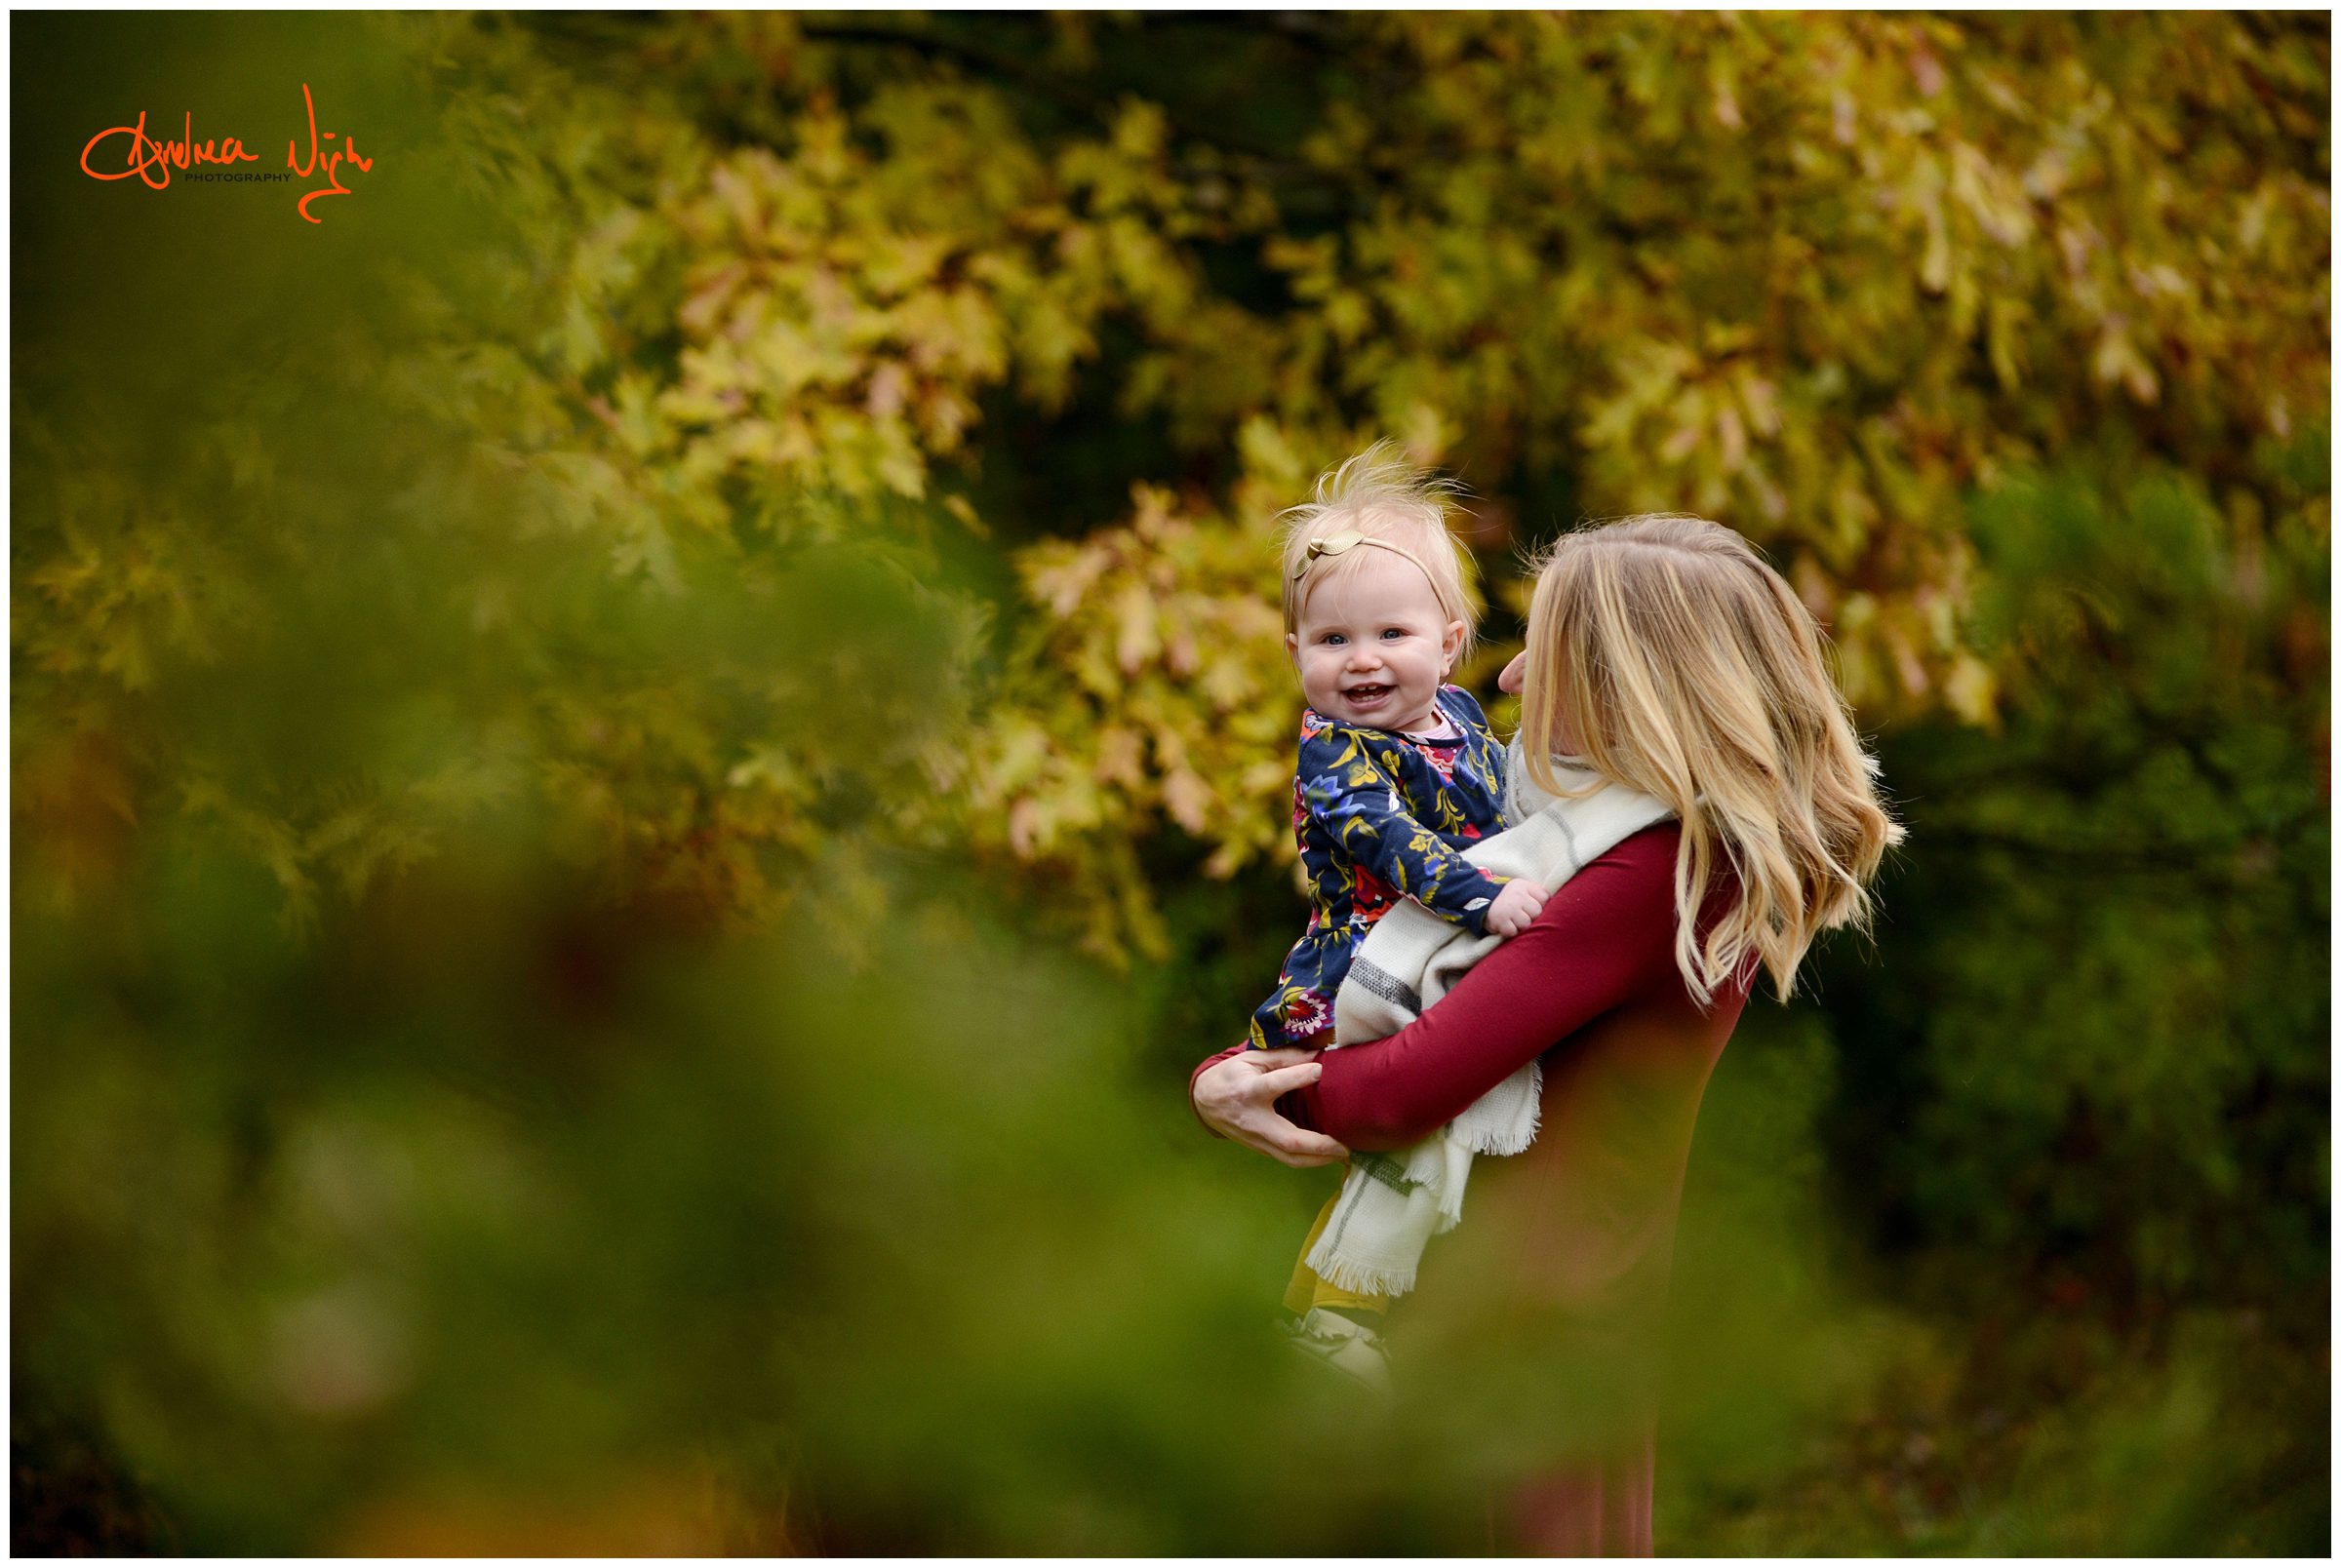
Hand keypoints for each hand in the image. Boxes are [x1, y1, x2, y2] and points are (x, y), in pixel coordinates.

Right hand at [1191, 1048, 1349, 1168]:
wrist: (1206, 1101)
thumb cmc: (1233, 1075)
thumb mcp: (1252, 1059)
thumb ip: (1284, 1057)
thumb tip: (1317, 1056)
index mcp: (1247, 1091)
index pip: (1273, 1085)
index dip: (1297, 1077)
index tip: (1320, 1070)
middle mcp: (1253, 1119)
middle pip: (1289, 1139)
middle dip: (1320, 1145)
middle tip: (1345, 1143)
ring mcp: (1256, 1139)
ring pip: (1290, 1158)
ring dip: (1320, 1159)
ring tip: (1343, 1153)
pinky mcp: (1261, 1149)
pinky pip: (1288, 1159)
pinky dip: (1311, 1161)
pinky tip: (1329, 1156)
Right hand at [1485, 877, 1549, 937]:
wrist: (1481, 902)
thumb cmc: (1509, 900)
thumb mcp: (1523, 890)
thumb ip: (1538, 895)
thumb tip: (1557, 908)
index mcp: (1524, 886)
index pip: (1544, 898)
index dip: (1539, 906)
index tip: (1530, 907)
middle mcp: (1517, 894)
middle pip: (1537, 912)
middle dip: (1531, 917)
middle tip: (1521, 915)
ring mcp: (1508, 907)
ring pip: (1526, 924)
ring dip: (1520, 926)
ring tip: (1513, 921)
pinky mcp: (1500, 920)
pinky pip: (1513, 932)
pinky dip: (1509, 932)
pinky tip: (1506, 926)